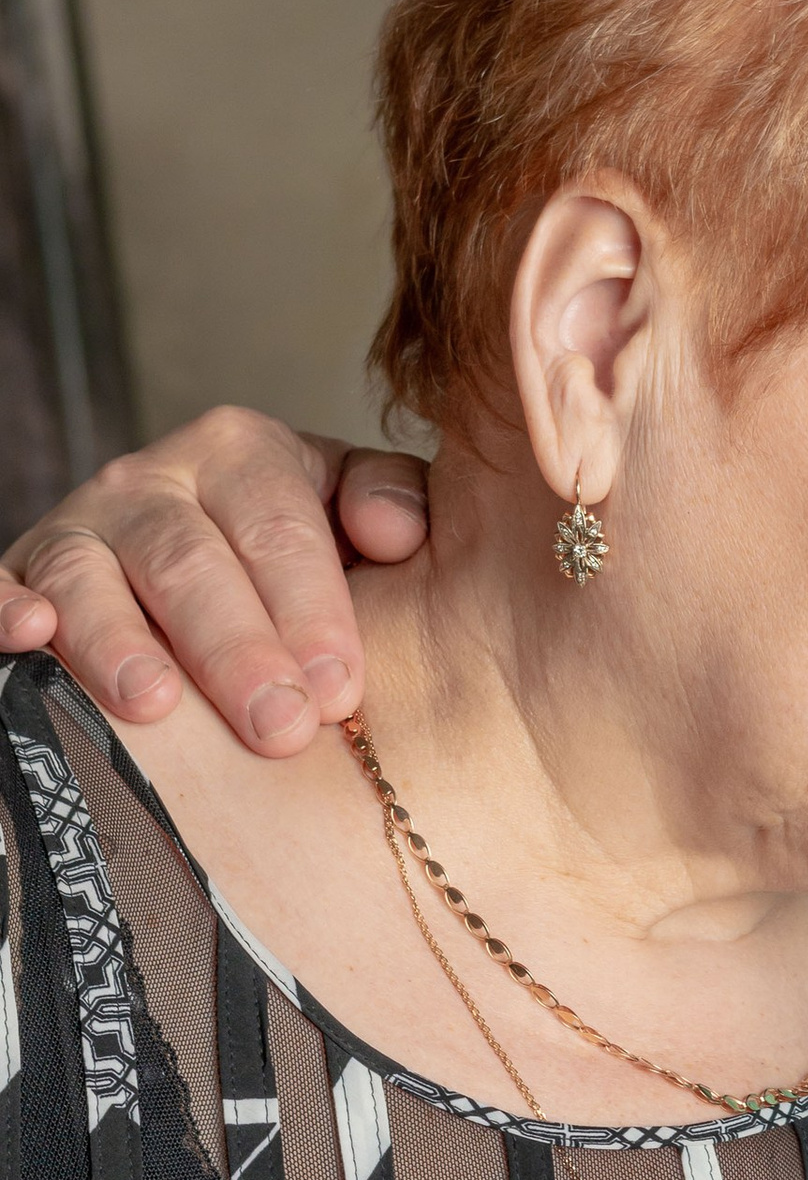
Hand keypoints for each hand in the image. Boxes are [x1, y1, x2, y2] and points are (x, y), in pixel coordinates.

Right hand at [0, 410, 430, 751]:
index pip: (279, 528)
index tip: (341, 690)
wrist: (202, 548)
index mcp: (241, 451)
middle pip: (191, 563)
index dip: (312, 609)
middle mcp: (150, 479)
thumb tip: (395, 534)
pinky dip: (6, 612)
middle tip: (277, 728)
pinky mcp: (20, 573)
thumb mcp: (350, 504)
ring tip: (155, 705)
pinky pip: (1, 587)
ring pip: (92, 580)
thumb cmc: (295, 548)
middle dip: (236, 651)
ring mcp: (77, 527)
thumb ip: (394, 500)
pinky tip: (29, 638)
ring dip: (119, 644)